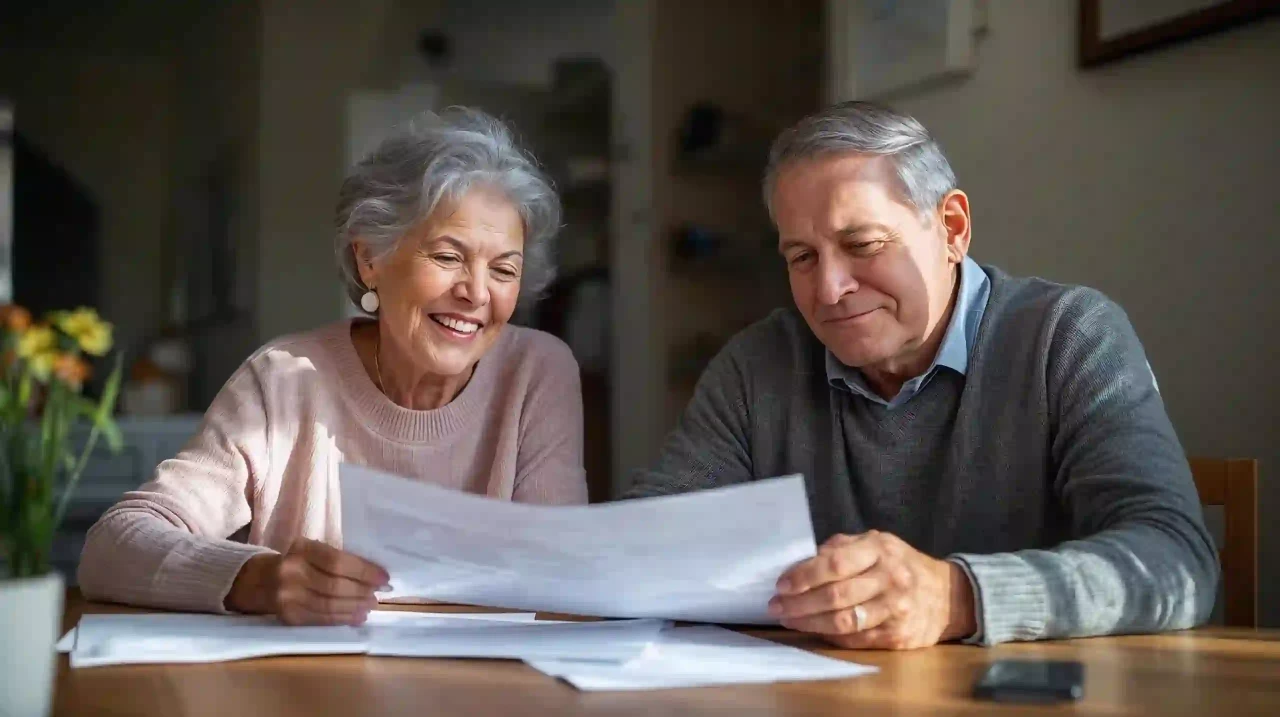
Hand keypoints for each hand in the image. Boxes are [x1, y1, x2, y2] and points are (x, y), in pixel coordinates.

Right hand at [225, 538, 389, 625]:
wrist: (257, 580)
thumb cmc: (296, 562)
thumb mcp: (311, 551)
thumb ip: (337, 560)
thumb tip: (374, 576)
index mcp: (301, 549)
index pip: (338, 561)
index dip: (364, 571)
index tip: (384, 577)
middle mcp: (292, 572)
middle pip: (335, 586)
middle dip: (362, 592)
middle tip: (379, 595)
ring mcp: (287, 597)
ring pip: (329, 605)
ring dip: (355, 608)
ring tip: (371, 606)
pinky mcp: (288, 616)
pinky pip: (320, 619)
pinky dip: (342, 619)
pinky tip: (356, 617)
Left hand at [768, 531, 975, 649]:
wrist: (947, 595)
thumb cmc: (900, 564)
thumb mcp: (875, 544)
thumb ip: (840, 549)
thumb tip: (801, 563)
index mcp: (880, 549)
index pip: (834, 564)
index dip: (803, 576)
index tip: (781, 585)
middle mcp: (890, 578)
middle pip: (835, 596)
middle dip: (799, 603)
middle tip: (776, 607)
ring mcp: (896, 609)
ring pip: (843, 622)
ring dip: (810, 623)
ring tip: (789, 620)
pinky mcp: (898, 636)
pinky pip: (856, 639)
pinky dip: (830, 637)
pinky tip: (815, 631)